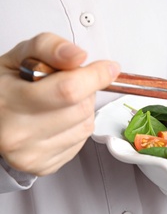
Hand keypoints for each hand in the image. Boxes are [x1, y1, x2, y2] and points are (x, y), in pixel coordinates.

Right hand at [0, 33, 119, 175]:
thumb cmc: (5, 88)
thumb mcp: (20, 57)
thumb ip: (49, 47)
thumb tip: (78, 55)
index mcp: (9, 102)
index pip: (68, 89)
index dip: (96, 76)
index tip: (109, 68)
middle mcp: (18, 134)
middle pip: (81, 108)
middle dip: (86, 90)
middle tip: (70, 82)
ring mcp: (31, 155)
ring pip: (86, 126)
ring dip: (84, 108)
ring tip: (60, 102)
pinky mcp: (44, 166)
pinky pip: (81, 141)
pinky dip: (78, 126)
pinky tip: (59, 119)